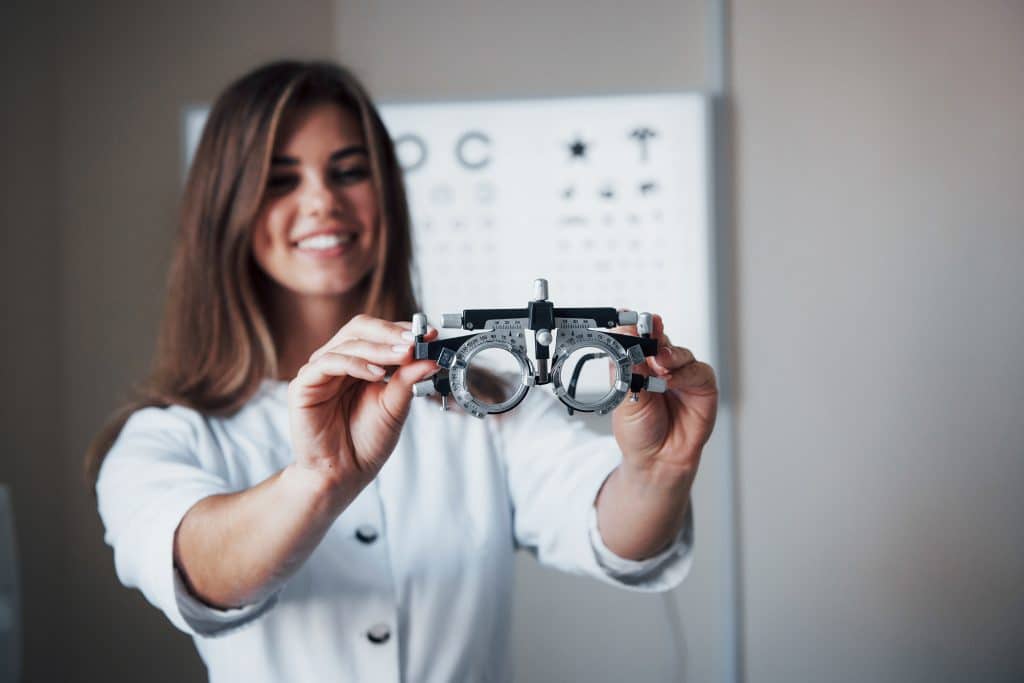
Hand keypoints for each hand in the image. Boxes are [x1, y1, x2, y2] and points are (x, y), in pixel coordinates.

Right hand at [287, 314, 438, 489]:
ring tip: (404, 356)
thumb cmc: (366, 442)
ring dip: (379, 347)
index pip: (378, 332)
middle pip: (360, 328)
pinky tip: (378, 374)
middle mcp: (338, 362)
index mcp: (359, 363)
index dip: (402, 330)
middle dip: (390, 332)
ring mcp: (319, 371)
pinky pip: (329, 363)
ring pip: (348, 343)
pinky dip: (356, 364)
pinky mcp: (304, 385)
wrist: (344, 474)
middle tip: (415, 341)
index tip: (430, 335)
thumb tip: (430, 358)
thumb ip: (408, 380)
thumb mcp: (395, 406)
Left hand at [610, 313, 717, 489]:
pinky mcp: (703, 388)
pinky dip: (685, 373)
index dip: (633, 326)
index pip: (637, 337)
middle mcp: (662, 366)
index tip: (626, 316)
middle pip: (660, 339)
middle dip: (653, 333)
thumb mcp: (624, 396)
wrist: (655, 460)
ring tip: (659, 363)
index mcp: (639, 364)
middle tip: (646, 333)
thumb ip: (627, 366)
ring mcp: (683, 375)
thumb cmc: (638, 431)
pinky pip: (698, 372)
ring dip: (670, 355)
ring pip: (680, 353)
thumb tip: (623, 337)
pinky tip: (672, 380)